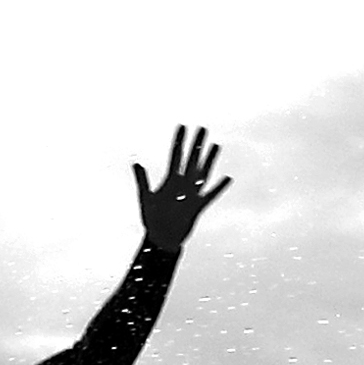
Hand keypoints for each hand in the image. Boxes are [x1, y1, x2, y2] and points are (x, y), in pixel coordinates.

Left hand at [134, 126, 230, 249]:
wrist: (161, 239)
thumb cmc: (152, 219)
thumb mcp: (145, 197)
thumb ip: (142, 179)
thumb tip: (135, 162)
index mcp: (170, 180)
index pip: (176, 155)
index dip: (179, 140)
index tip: (182, 126)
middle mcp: (182, 184)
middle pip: (191, 159)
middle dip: (196, 143)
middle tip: (202, 128)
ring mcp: (191, 194)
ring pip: (202, 172)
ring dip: (209, 159)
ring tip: (216, 145)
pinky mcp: (198, 206)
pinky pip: (210, 195)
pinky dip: (218, 187)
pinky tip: (227, 178)